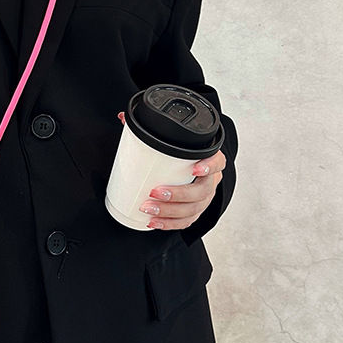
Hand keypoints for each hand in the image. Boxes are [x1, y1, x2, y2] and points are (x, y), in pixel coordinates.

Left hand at [117, 111, 224, 229]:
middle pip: (201, 191)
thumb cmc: (181, 157)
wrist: (195, 170)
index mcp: (210, 161)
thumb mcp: (171, 142)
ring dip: (169, 212)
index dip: (210, 165)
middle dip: (177, 194)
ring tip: (148, 209)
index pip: (218, 162)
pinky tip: (154, 222)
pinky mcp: (195, 212)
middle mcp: (211, 182)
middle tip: (155, 192)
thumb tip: (124, 118)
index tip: (196, 167)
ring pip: (193, 209)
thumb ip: (149, 129)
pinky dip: (169, 224)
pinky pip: (186, 222)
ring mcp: (204, 199)